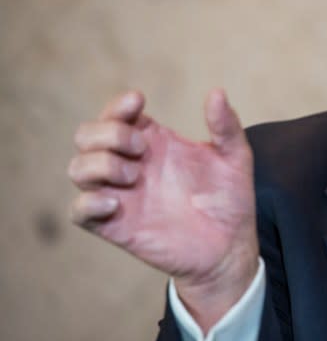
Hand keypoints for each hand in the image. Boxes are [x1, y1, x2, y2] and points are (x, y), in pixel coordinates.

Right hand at [68, 89, 258, 330]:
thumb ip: (226, 126)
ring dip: (100, 164)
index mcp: (155, 143)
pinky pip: (79, 211)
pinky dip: (88, 202)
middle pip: (87, 135)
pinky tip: (116, 202)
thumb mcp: (235, 158)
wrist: (230, 247)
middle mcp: (131, 165)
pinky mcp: (116, 226)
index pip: (117, 114)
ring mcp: (121, 195)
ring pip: (78, 168)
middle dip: (108, 133)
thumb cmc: (230, 200)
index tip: (138, 102)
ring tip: (135, 175)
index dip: (118, 105)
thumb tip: (216, 92)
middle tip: (142, 148)